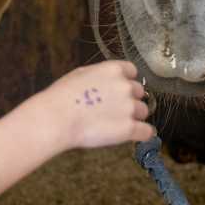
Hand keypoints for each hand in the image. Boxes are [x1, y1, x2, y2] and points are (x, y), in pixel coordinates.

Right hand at [34, 60, 152, 150]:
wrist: (58, 118)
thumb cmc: (63, 96)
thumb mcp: (81, 74)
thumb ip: (101, 75)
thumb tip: (108, 81)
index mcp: (114, 69)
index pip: (132, 71)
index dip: (125, 81)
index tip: (118, 89)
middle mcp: (125, 86)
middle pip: (138, 92)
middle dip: (129, 99)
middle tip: (113, 109)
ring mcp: (129, 107)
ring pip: (143, 111)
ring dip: (133, 116)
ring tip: (115, 123)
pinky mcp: (129, 129)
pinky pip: (146, 131)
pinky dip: (141, 134)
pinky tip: (133, 135)